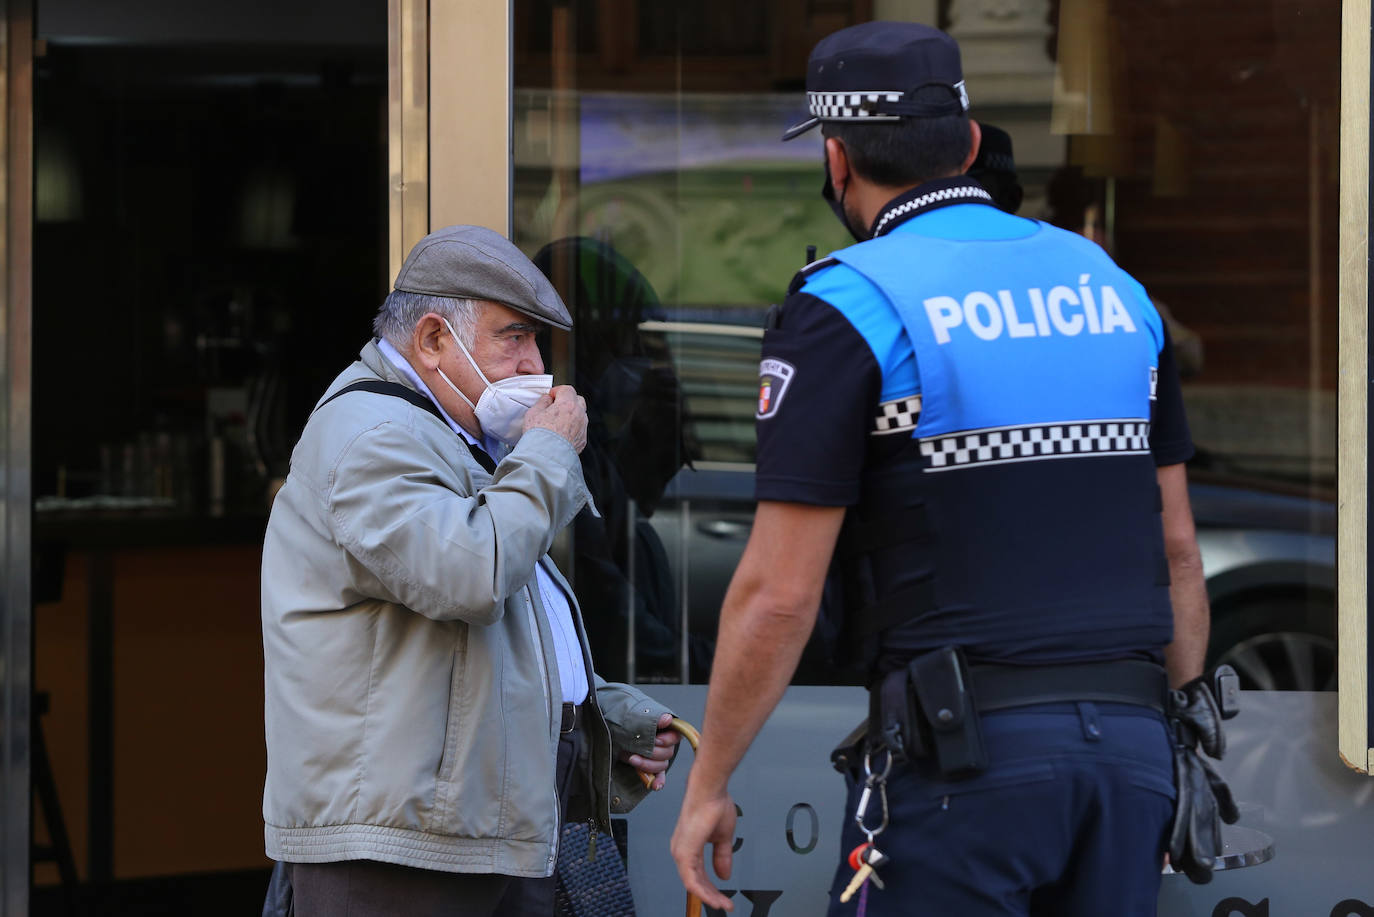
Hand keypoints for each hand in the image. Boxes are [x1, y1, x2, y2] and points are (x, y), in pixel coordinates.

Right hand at [522, 385, 587, 452]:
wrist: (545, 458)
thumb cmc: (538, 436)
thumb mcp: (533, 413)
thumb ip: (542, 402)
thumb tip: (547, 399)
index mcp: (568, 405)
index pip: (567, 389)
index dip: (557, 391)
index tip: (551, 396)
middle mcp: (579, 415)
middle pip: (578, 400)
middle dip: (568, 401)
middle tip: (556, 407)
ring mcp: (582, 428)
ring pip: (580, 415)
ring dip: (571, 415)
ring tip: (557, 422)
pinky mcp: (582, 440)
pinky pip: (579, 429)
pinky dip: (573, 428)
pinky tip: (561, 434)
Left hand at [619, 713, 681, 790]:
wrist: (611, 727)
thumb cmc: (626, 720)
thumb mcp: (638, 716)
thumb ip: (653, 718)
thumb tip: (667, 719)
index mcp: (665, 729)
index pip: (675, 738)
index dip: (666, 740)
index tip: (656, 740)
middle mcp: (664, 744)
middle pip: (667, 753)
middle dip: (651, 753)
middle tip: (636, 750)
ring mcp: (657, 758)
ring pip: (661, 766)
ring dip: (647, 765)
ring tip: (631, 760)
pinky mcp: (650, 768)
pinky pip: (658, 777)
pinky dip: (657, 782)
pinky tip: (654, 786)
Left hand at [671, 779, 737, 911]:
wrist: (710, 790)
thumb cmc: (714, 805)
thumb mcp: (723, 837)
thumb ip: (721, 856)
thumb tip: (724, 875)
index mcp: (689, 846)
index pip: (699, 874)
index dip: (712, 888)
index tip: (725, 899)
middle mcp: (681, 850)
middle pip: (695, 881)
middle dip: (712, 895)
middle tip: (725, 905)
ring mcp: (680, 852)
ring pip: (692, 884)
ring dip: (709, 896)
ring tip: (723, 904)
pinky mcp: (684, 852)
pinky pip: (691, 880)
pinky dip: (703, 891)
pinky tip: (713, 898)